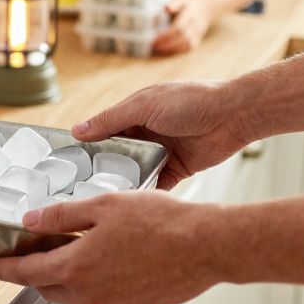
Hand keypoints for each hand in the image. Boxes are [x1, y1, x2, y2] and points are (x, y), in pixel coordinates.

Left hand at [0, 194, 221, 303]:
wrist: (204, 247)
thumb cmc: (161, 223)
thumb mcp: (104, 206)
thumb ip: (62, 215)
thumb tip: (32, 221)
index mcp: (76, 267)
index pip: (27, 272)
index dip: (5, 268)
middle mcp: (90, 294)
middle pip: (49, 286)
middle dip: (36, 271)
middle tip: (34, 253)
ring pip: (75, 295)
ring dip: (67, 277)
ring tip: (75, 251)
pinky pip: (101, 299)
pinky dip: (94, 283)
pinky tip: (108, 262)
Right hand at [72, 80, 254, 189]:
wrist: (233, 115)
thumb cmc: (190, 101)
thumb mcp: (144, 106)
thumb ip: (111, 119)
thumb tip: (77, 130)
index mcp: (134, 113)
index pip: (104, 130)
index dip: (88, 145)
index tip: (69, 163)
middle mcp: (145, 133)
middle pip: (118, 155)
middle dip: (104, 168)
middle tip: (83, 187)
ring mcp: (160, 152)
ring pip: (135, 172)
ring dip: (125, 182)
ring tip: (105, 197)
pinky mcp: (176, 169)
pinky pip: (155, 184)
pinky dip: (146, 192)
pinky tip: (132, 203)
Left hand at [153, 0, 212, 54]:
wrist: (206, 9)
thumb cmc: (188, 4)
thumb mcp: (181, 0)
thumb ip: (174, 3)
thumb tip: (166, 8)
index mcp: (190, 14)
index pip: (179, 27)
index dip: (167, 34)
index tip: (155, 37)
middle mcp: (195, 25)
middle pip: (182, 37)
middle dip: (167, 43)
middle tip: (153, 45)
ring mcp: (198, 33)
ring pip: (186, 45)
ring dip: (172, 49)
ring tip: (158, 49)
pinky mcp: (198, 40)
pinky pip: (189, 48)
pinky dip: (178, 51)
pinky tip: (167, 50)